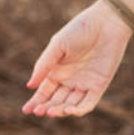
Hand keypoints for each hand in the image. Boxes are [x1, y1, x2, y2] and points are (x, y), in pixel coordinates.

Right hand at [22, 0, 132, 118]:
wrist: (107, 23)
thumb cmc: (80, 30)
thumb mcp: (57, 46)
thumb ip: (44, 65)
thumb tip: (30, 86)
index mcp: (57, 71)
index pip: (44, 91)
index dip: (36, 102)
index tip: (26, 110)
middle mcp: (70, 80)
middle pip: (56, 100)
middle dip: (47, 108)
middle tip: (40, 112)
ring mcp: (84, 84)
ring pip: (70, 104)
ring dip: (61, 111)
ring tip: (51, 112)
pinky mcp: (99, 85)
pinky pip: (88, 103)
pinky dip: (79, 109)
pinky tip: (69, 110)